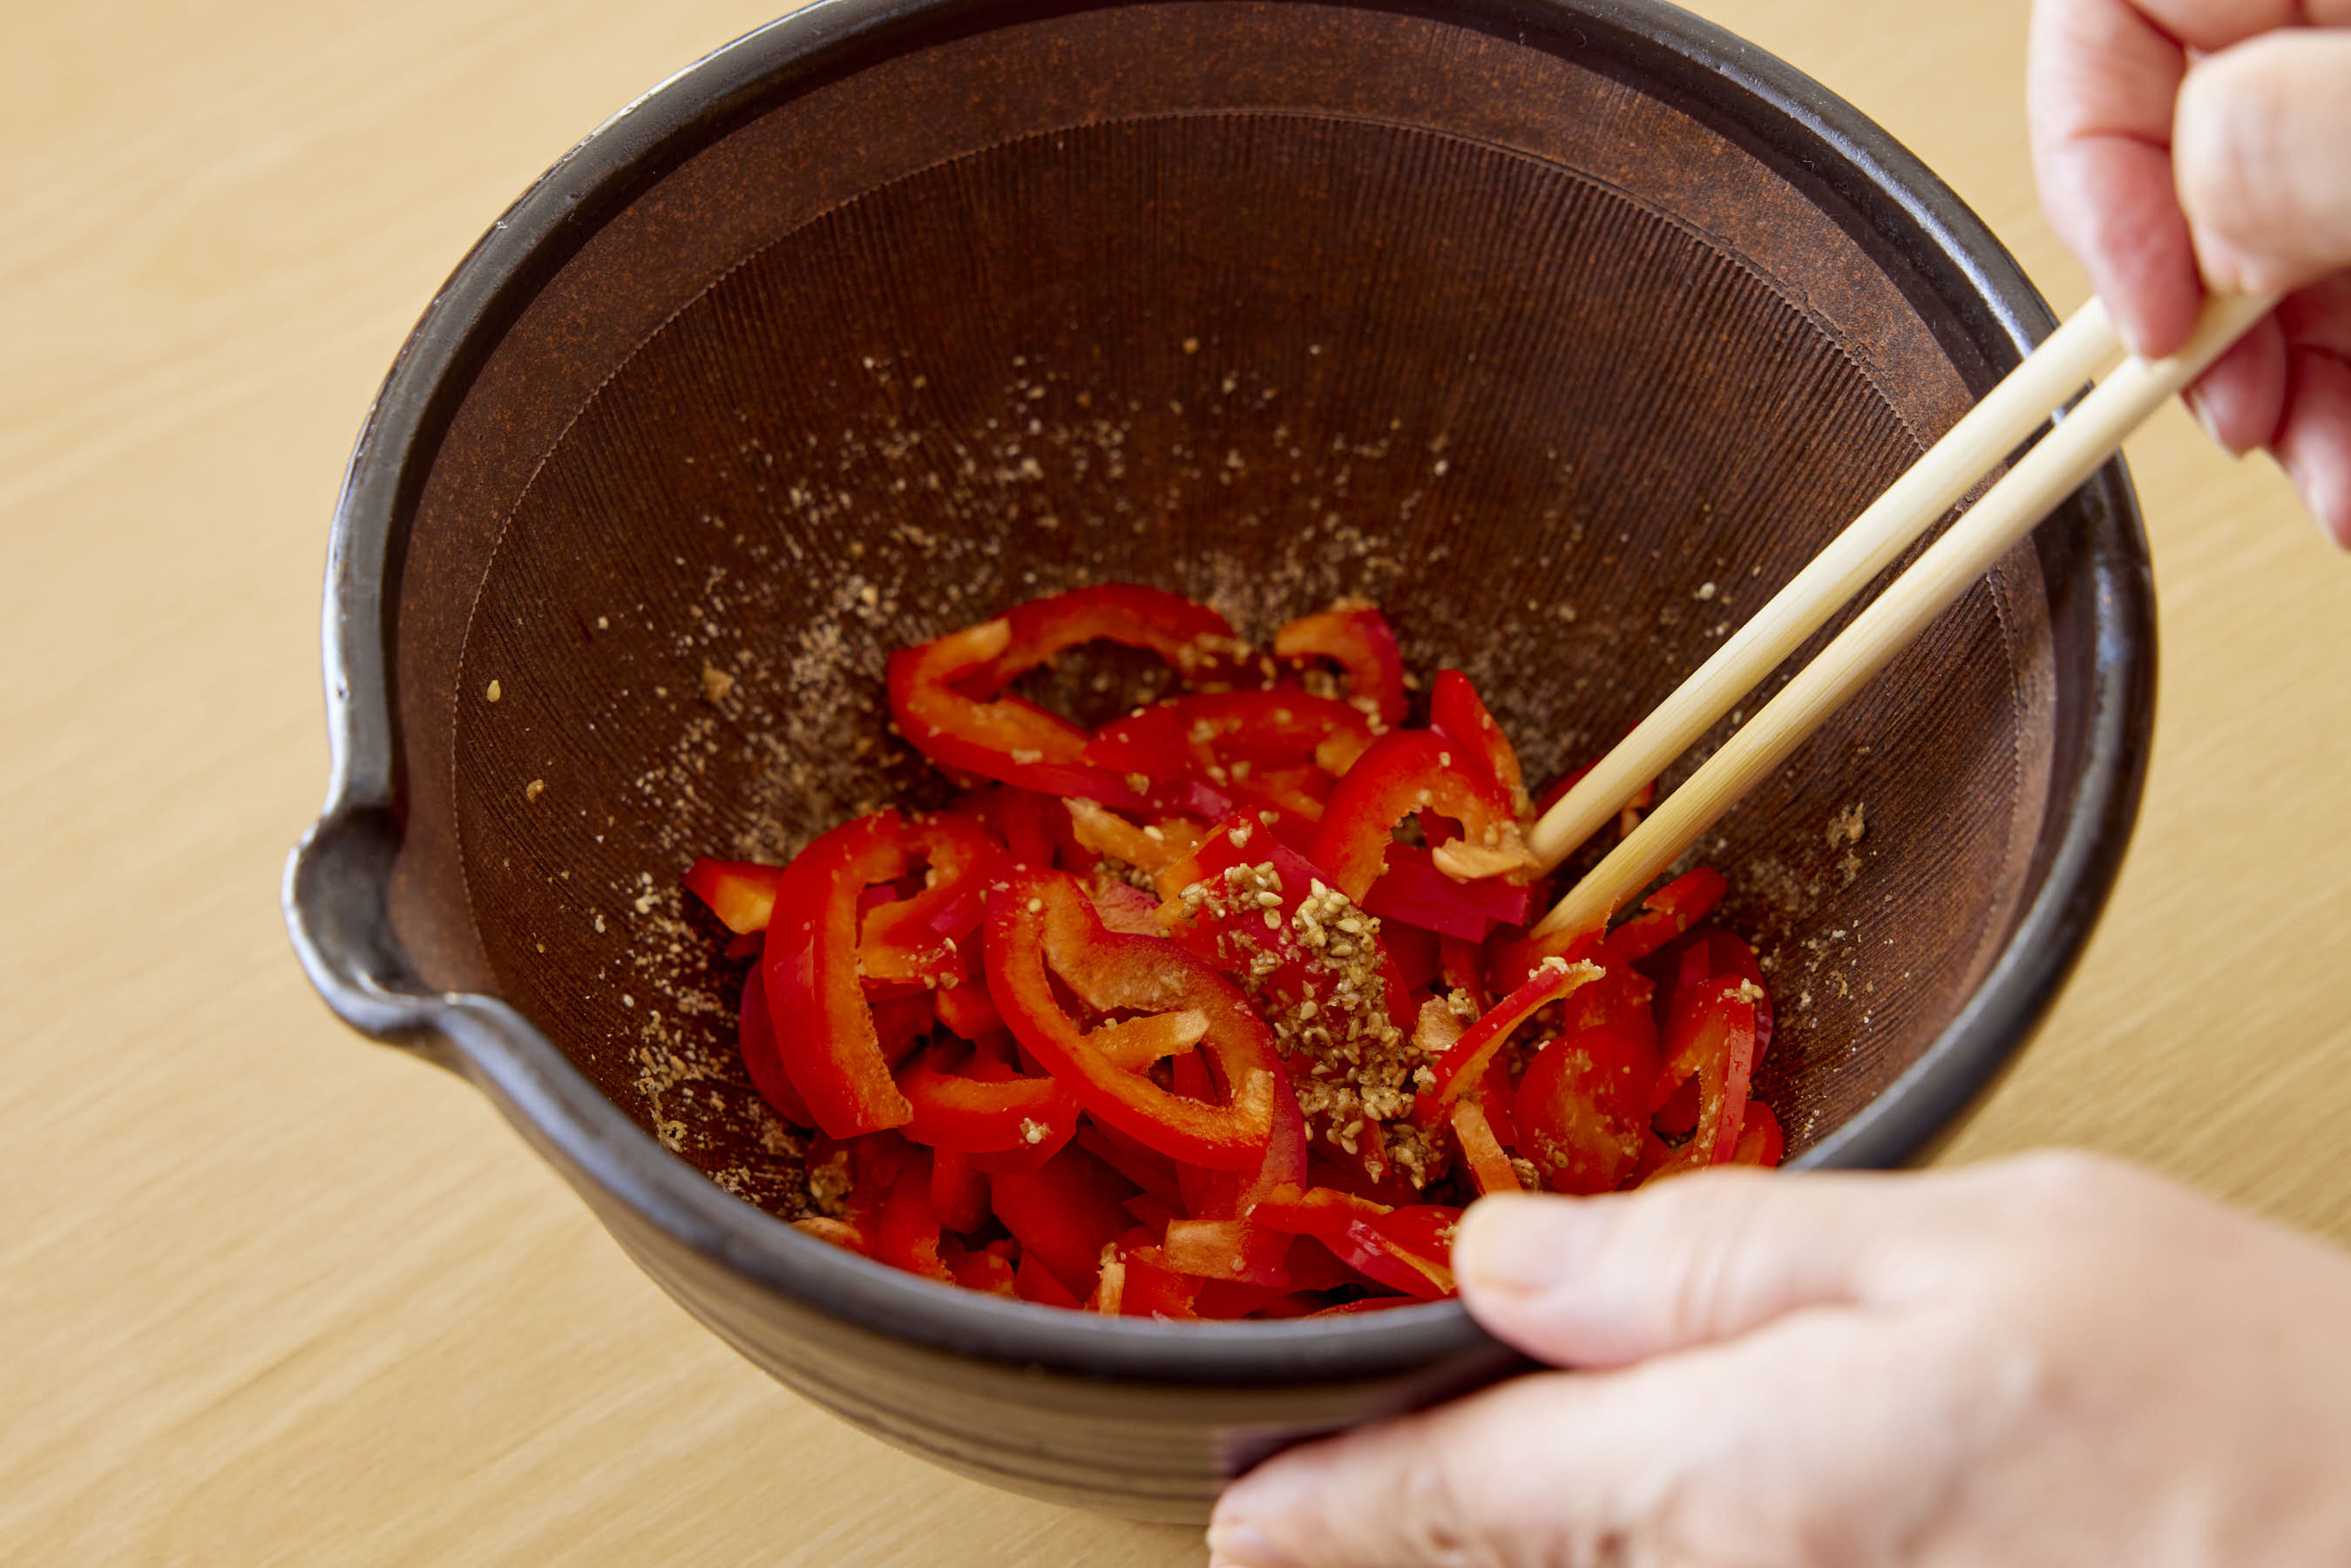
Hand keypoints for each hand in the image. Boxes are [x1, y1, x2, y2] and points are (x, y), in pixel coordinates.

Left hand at [1206, 1153, 2350, 1565]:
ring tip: (1447, 1492)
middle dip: (1411, 1529)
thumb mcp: (1966, 1244)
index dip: (1334, 1501)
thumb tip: (1509, 1260)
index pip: (1465, 1500)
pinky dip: (1637, 1561)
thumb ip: (1713, 1257)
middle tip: (1318, 1493)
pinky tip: (1640, 1513)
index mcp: (1740, 1486)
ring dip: (1520, 1550)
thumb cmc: (2238, 1394)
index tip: (1242, 1511)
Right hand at [2029, 0, 2350, 542]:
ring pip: (2281, 243)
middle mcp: (2326, 16)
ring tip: (2333, 483)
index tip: (2152, 327)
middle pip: (2190, 162)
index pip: (2103, 23)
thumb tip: (2195, 230)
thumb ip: (2295, 130)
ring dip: (2292, 387)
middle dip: (2211, 328)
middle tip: (2242, 426)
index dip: (2094, 189)